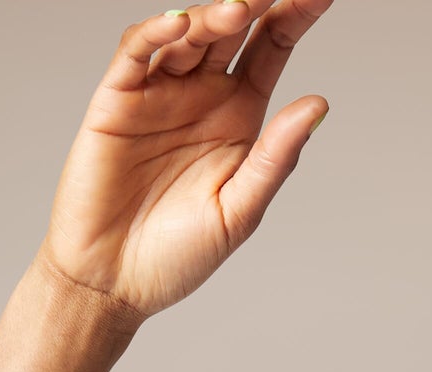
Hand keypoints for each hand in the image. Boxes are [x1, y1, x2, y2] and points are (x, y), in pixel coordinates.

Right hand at [39, 2, 332, 322]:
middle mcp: (201, 96)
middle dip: (257, 3)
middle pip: (232, 30)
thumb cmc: (178, 256)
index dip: (295, 18)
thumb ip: (276, 158)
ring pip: (188, 34)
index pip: (271, 51)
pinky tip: (182, 24)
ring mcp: (158, 93)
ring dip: (212, 14)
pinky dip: (156, 34)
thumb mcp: (240, 211)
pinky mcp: (116, 99)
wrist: (114, 283)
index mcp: (239, 119)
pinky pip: (136, 53)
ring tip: (239, 6)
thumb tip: (318, 105)